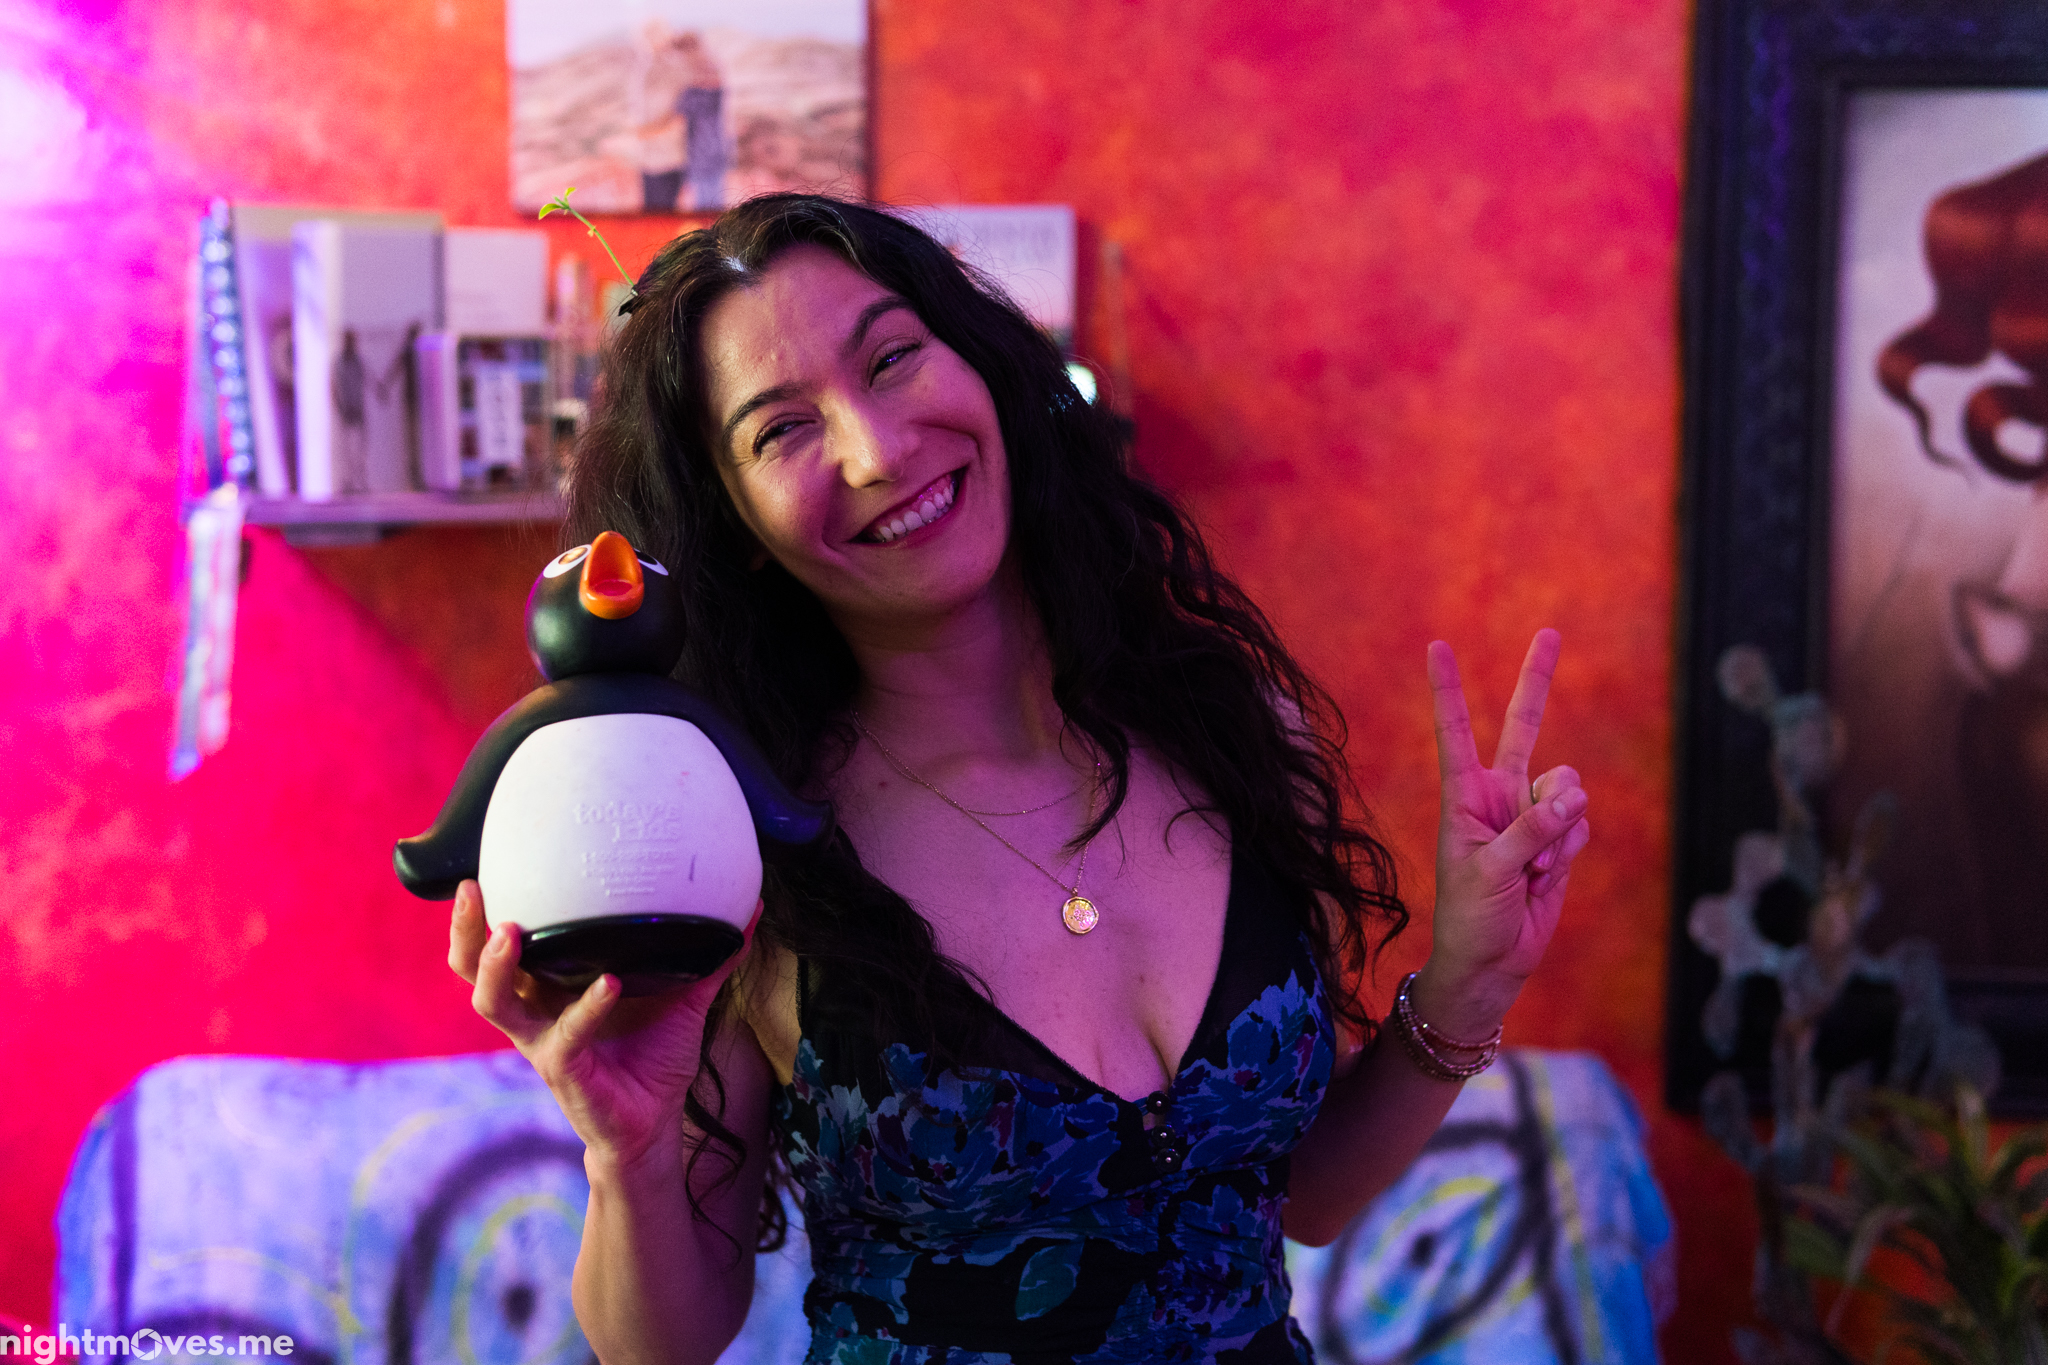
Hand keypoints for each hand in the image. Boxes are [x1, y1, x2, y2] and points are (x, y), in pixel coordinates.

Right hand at [449, 881, 758, 1174]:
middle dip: (466, 929)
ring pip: (493, 1003)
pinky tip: (609, 984)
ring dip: (497, 966)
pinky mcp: (564, 1071)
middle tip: (473, 889)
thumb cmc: (654, 1057)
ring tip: (511, 931)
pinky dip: (585, 1008)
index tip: (481, 866)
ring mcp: (543, 1041)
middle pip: (472, 969)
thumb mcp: (684, 995)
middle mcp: (535, 1010)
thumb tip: (749, 906)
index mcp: (550, 985)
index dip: (480, 911)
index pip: (498, 944)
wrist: (656, 1123)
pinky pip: (565, 1036)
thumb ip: (710, 954)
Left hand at [1417, 629, 1590, 1035]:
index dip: (1449, 689)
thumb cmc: (1469, 916)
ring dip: (1557, 830)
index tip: (1437, 645)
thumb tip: (1574, 796)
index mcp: (1463, 794)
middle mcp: (1498, 795)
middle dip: (1537, 680)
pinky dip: (1568, 852)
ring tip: (1530, 868)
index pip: (1456, 731)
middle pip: (1523, 727)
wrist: (1491, 962)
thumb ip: (1530, 831)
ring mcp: (1531, 814)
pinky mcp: (1559, 839)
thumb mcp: (1489, 872)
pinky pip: (1579, 826)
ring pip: (1568, 789)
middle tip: (1550, 631)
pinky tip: (1545, 878)